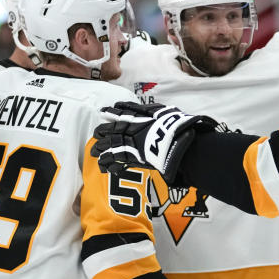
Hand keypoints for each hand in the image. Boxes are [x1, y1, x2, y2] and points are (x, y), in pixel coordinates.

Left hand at [91, 101, 217, 182]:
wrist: (182, 142)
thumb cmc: (184, 129)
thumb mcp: (177, 117)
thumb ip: (172, 116)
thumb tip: (180, 116)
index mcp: (146, 115)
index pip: (128, 111)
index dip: (116, 111)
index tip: (107, 111)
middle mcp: (137, 126)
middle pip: (116, 126)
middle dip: (105, 130)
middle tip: (96, 132)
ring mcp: (134, 140)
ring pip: (113, 143)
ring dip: (103, 147)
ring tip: (94, 152)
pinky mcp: (134, 155)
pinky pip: (118, 159)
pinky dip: (111, 164)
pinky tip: (104, 168)